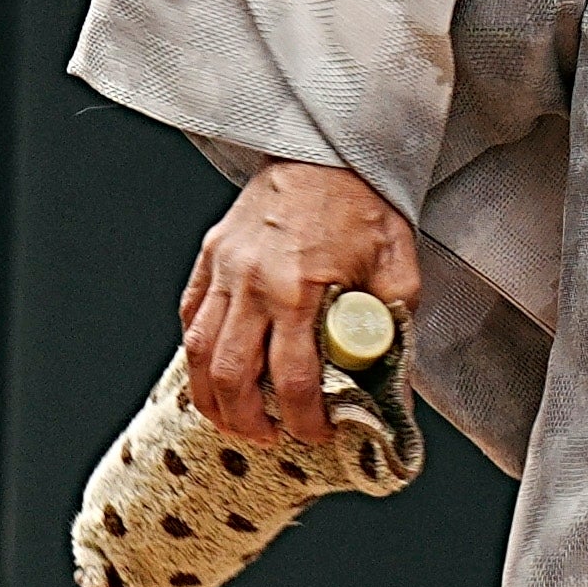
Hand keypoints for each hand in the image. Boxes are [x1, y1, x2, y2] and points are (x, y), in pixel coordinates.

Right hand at [179, 162, 412, 449]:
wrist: (325, 149)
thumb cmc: (362, 201)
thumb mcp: (397, 257)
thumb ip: (394, 313)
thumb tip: (395, 358)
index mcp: (302, 289)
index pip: (294, 376)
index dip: (303, 417)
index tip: (313, 435)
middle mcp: (254, 285)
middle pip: (232, 375)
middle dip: (246, 419)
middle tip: (266, 437)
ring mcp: (225, 272)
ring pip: (199, 353)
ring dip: (211, 396)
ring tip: (231, 420)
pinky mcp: (210, 260)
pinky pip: (190, 318)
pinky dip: (195, 353)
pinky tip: (210, 373)